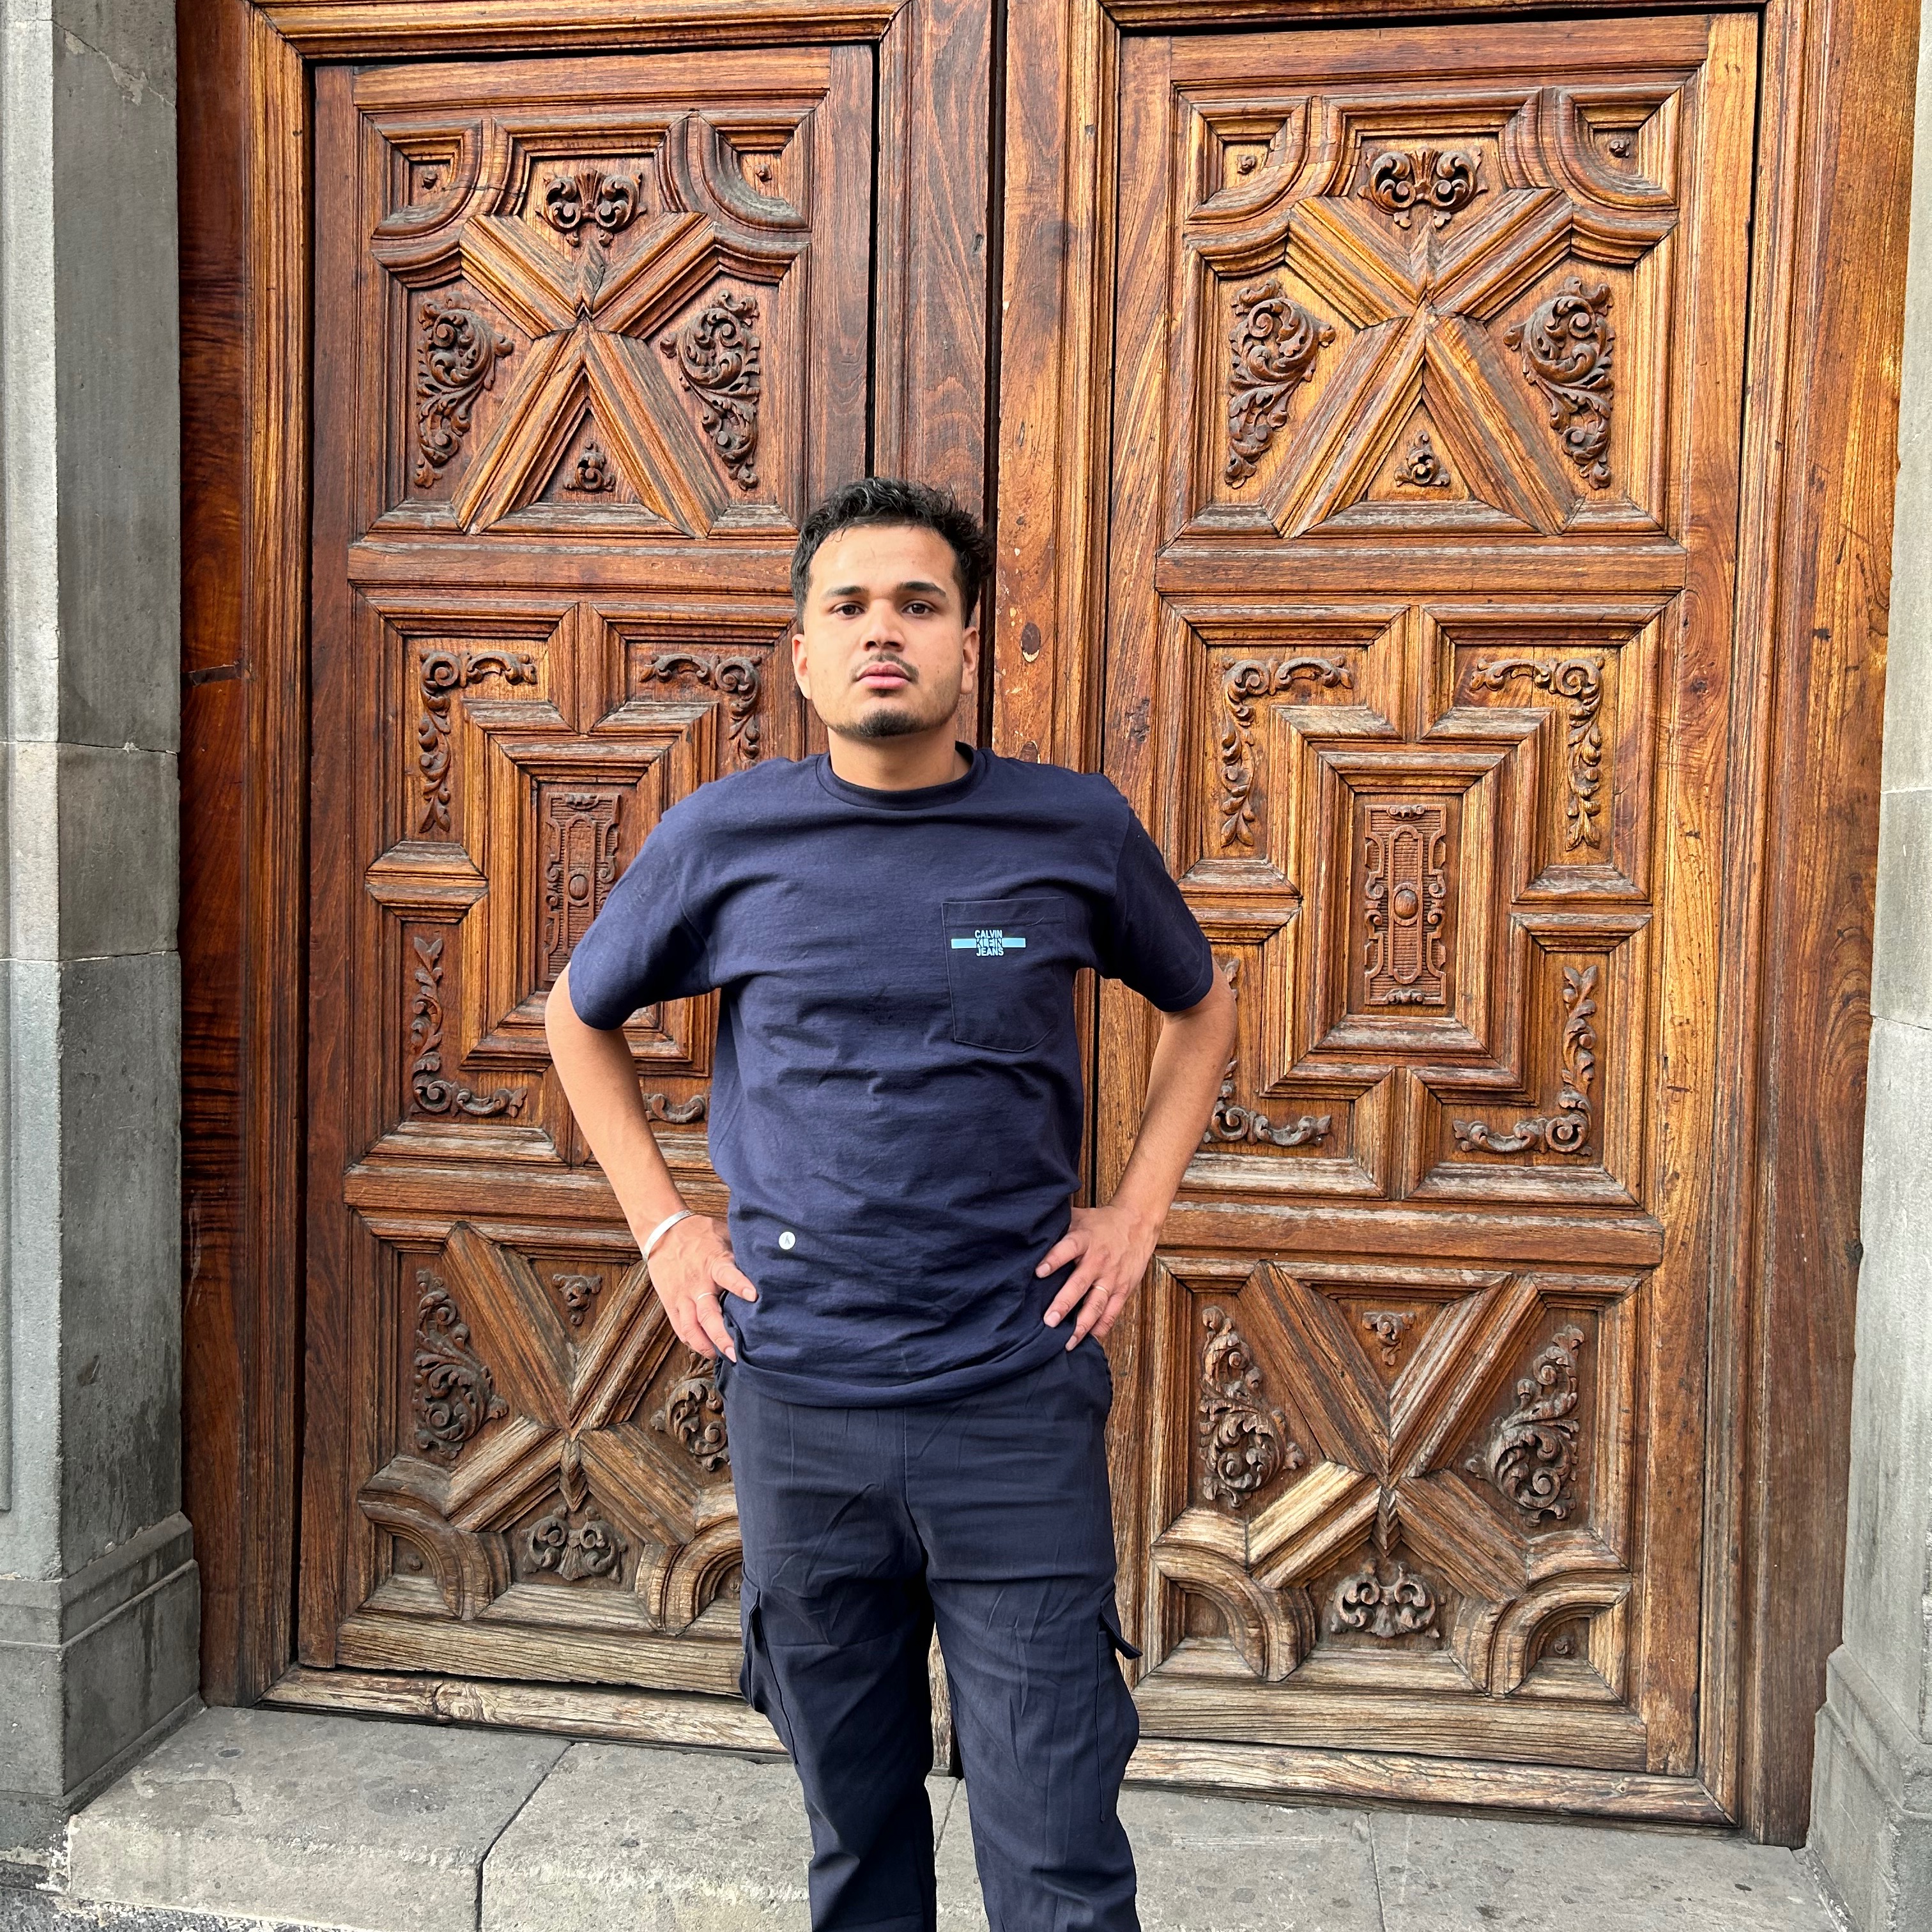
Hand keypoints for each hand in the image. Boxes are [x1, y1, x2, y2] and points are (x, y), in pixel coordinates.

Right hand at [647, 1214, 756, 1361]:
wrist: (662, 1231)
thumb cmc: (700, 1233)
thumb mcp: (724, 1234)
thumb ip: (742, 1251)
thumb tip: (769, 1260)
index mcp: (713, 1263)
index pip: (728, 1275)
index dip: (740, 1285)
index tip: (754, 1296)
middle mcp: (698, 1284)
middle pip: (708, 1315)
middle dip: (721, 1336)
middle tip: (735, 1353)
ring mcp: (683, 1297)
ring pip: (691, 1328)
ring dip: (705, 1345)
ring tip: (720, 1357)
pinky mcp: (671, 1304)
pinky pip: (680, 1328)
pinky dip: (692, 1341)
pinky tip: (705, 1349)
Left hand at [1036, 1203, 1159, 1349]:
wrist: (1137, 1224)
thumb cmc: (1101, 1223)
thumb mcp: (1079, 1218)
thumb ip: (1057, 1228)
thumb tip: (1027, 1234)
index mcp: (1085, 1239)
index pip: (1068, 1248)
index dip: (1053, 1259)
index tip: (1038, 1272)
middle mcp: (1098, 1260)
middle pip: (1080, 1284)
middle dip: (1064, 1304)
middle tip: (1049, 1322)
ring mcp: (1112, 1278)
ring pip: (1096, 1304)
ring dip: (1082, 1325)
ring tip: (1067, 1342)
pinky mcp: (1123, 1290)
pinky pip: (1112, 1313)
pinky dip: (1101, 1328)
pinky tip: (1088, 1340)